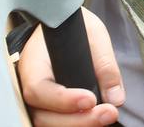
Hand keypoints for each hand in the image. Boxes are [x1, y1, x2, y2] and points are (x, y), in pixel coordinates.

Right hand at [18, 8, 124, 125]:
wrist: (62, 26)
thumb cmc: (74, 28)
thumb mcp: (93, 34)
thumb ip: (105, 64)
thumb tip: (115, 98)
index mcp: (33, 63)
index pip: (38, 89)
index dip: (62, 100)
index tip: (90, 99)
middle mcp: (27, 87)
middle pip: (43, 116)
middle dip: (77, 120)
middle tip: (109, 113)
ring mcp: (35, 102)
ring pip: (48, 124)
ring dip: (79, 125)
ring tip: (107, 116)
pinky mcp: (47, 109)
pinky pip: (56, 123)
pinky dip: (76, 125)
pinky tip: (96, 120)